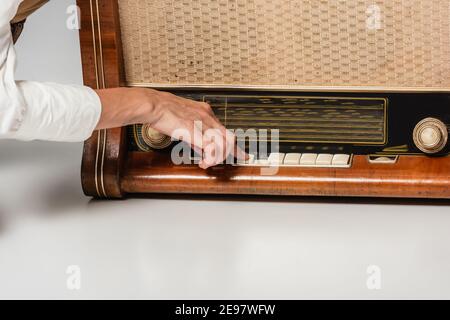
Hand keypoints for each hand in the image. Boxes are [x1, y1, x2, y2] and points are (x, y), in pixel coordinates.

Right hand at [95, 87, 246, 168]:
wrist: (153, 104)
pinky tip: (203, 163)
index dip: (234, 145)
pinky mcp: (194, 130)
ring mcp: (201, 123)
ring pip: (222, 144)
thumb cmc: (163, 111)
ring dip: (217, 158)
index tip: (241, 154)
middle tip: (230, 162)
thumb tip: (199, 144)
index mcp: (205, 112)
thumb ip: (194, 129)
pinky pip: (210, 148)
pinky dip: (210, 158)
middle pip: (229, 138)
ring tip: (206, 164)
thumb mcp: (184, 118)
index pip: (226, 130)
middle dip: (230, 153)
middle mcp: (207, 116)